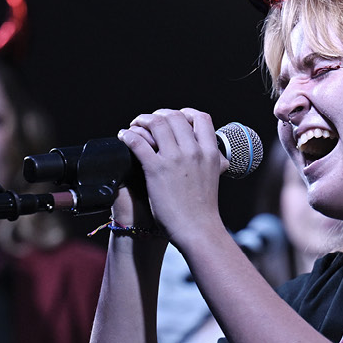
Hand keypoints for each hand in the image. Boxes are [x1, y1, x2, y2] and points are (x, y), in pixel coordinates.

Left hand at [115, 109, 226, 247]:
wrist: (197, 229)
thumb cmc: (204, 209)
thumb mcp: (214, 178)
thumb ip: (214, 163)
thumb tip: (218, 159)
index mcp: (210, 152)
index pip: (200, 118)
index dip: (185, 113)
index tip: (175, 118)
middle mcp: (193, 151)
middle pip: (175, 116)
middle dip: (158, 115)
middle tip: (148, 122)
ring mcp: (175, 159)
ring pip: (156, 123)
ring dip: (141, 120)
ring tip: (134, 126)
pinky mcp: (156, 169)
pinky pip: (138, 142)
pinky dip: (128, 135)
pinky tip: (124, 137)